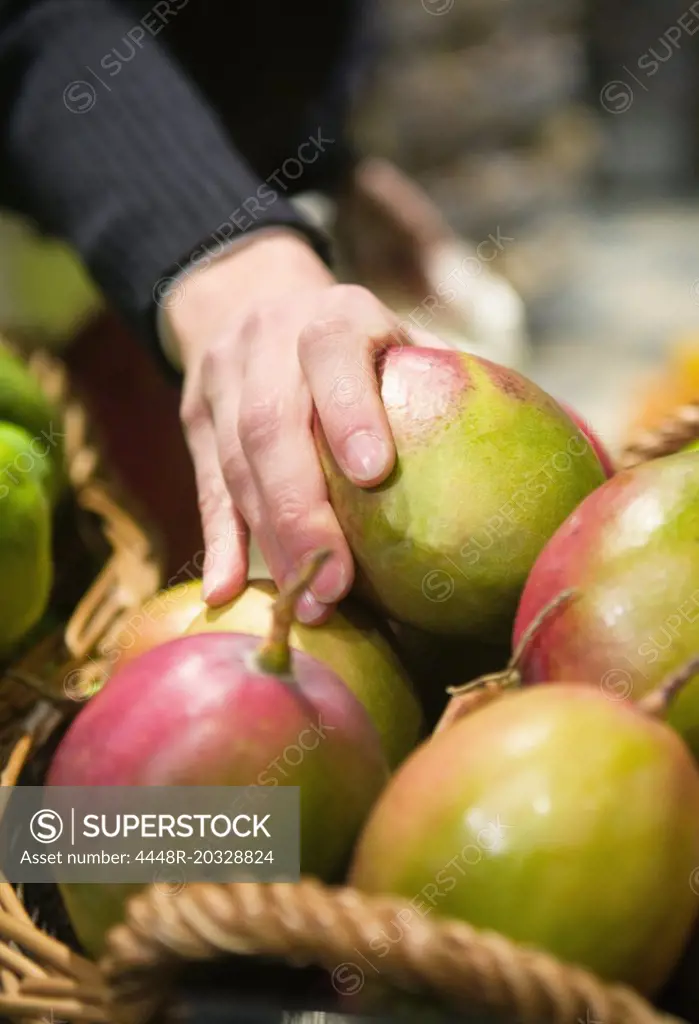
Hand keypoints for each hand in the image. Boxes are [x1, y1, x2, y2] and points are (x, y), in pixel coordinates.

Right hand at [165, 230, 447, 623]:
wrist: (248, 298)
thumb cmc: (359, 339)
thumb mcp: (400, 336)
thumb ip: (445, 382)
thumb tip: (559, 452)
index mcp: (333, 313)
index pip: (332, 348)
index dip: (349, 409)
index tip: (374, 476)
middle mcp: (268, 343)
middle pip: (272, 425)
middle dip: (303, 510)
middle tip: (336, 584)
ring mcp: (222, 383)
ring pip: (235, 465)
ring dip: (271, 539)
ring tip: (308, 602)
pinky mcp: (195, 423)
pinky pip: (206, 487)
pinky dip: (219, 543)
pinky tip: (228, 593)